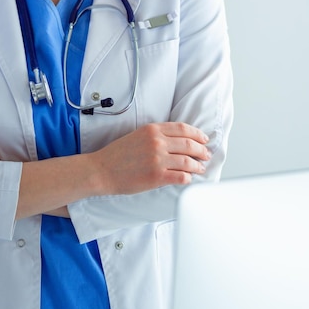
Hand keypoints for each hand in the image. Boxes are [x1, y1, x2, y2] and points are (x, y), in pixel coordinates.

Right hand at [90, 122, 210, 194]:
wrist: (101, 170)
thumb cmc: (117, 154)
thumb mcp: (137, 135)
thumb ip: (156, 135)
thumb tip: (177, 142)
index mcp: (152, 129)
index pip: (183, 129)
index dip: (197, 134)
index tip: (204, 139)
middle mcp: (157, 142)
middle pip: (189, 144)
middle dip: (202, 150)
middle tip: (206, 155)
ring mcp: (158, 159)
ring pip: (188, 161)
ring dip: (198, 166)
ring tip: (200, 168)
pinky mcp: (156, 176)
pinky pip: (181, 177)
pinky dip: (188, 178)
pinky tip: (189, 179)